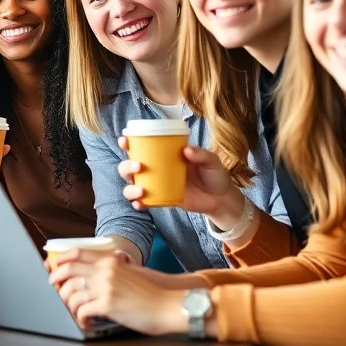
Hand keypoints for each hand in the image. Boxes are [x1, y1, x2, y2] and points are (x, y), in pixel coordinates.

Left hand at [50, 256, 189, 335]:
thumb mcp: (134, 271)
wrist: (170, 305)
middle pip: (68, 271)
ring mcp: (105, 287)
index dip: (61, 260)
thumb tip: (107, 264)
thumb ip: (117, 266)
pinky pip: (82, 310)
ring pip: (71, 293)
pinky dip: (80, 318)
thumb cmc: (155, 291)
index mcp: (110, 261)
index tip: (53, 268)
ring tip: (74, 311)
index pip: (77, 253)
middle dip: (57, 281)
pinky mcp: (107, 305)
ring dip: (69, 304)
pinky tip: (86, 322)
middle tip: (56, 290)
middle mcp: (105, 271)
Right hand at [117, 140, 243, 219]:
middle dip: (126, 166)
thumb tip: (187, 150)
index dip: (128, 143)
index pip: (142, 146)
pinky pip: (144, 202)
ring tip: (140, 191)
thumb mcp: (212, 161)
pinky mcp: (161, 200)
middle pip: (129, 166)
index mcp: (164, 155)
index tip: (124, 140)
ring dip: (130, 188)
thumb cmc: (215, 175)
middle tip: (138, 166)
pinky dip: (138, 203)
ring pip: (132, 185)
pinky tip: (140, 204)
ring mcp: (156, 186)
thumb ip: (201, 155)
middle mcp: (155, 169)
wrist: (221, 199)